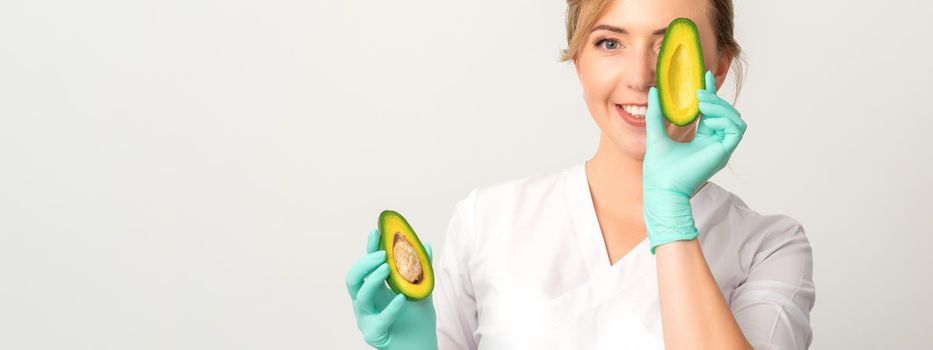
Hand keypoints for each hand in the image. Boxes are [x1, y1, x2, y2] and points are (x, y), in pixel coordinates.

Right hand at [346, 228, 437, 348]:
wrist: (421, 347)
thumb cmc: (417, 321)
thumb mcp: (422, 291)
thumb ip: (422, 270)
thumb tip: (424, 244)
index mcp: (374, 290)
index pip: (366, 265)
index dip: (368, 248)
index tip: (376, 231)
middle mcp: (366, 303)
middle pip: (353, 279)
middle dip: (364, 263)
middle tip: (382, 255)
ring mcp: (367, 319)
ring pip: (360, 297)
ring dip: (372, 280)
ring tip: (388, 269)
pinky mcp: (374, 334)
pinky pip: (379, 319)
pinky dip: (391, 308)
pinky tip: (402, 299)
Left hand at [643, 70, 747, 253]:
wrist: (660, 188)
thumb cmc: (658, 170)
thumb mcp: (656, 134)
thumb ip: (656, 114)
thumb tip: (653, 91)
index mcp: (702, 140)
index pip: (711, 112)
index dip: (711, 93)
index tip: (705, 75)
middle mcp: (714, 143)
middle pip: (725, 113)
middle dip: (715, 98)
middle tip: (699, 90)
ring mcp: (720, 148)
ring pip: (734, 119)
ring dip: (720, 106)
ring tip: (701, 101)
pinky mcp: (724, 152)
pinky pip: (735, 129)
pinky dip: (724, 117)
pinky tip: (707, 114)